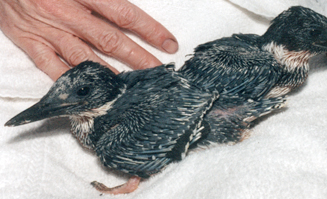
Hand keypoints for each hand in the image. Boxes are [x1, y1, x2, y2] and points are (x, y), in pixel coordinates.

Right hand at [0, 0, 177, 79]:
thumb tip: (128, 14)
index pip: (125, 15)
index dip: (150, 30)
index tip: (169, 44)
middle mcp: (68, 14)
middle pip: (111, 41)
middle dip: (139, 59)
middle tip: (158, 74)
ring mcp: (48, 31)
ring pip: (86, 59)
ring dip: (111, 76)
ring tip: (132, 90)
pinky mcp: (31, 43)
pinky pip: (52, 69)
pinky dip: (72, 84)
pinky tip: (90, 96)